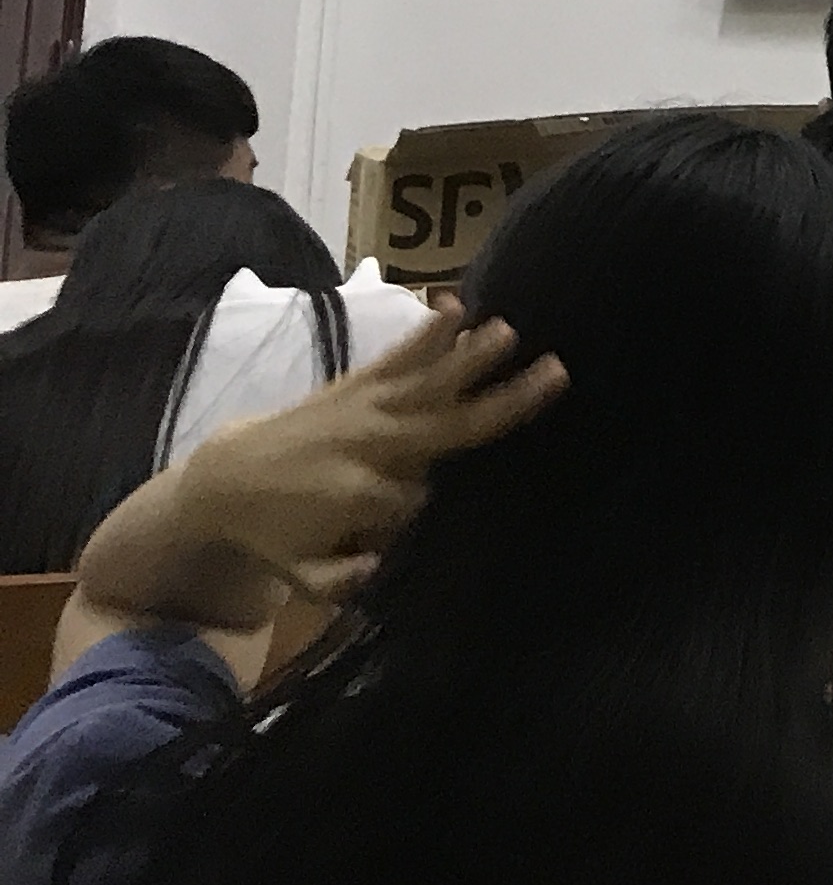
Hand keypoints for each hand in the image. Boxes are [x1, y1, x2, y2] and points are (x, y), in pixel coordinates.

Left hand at [84, 308, 565, 628]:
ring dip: (470, 356)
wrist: (224, 481)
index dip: (434, 504)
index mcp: (358, 497)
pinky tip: (453, 304)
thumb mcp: (302, 576)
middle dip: (501, 401)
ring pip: (429, 382)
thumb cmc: (274, 535)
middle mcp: (369, 446)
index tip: (440, 510)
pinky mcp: (356, 385)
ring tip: (509, 330)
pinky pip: (396, 356)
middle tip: (556, 371)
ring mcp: (364, 409)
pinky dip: (425, 332)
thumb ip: (342, 580)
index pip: (424, 497)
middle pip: (447, 424)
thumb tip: (384, 567)